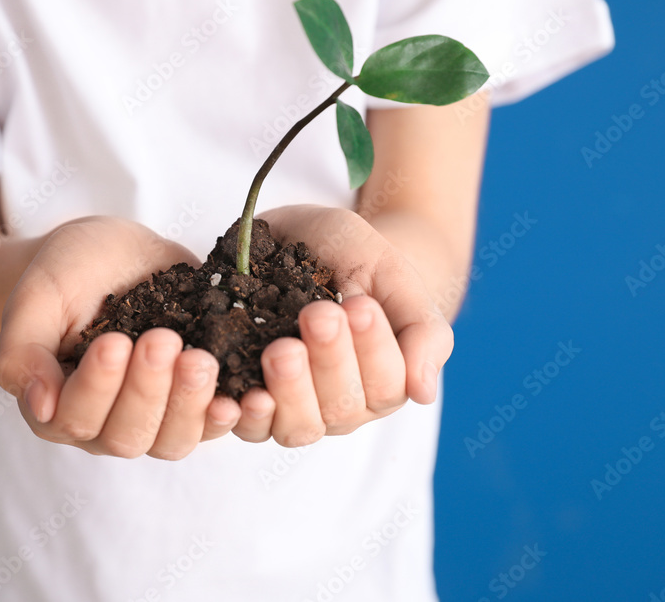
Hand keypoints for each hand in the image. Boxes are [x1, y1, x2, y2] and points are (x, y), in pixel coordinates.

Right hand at [0, 217, 240, 458]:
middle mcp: (105, 424)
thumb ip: (23, 351)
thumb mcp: (38, 296)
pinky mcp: (195, 401)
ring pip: (172, 440)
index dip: (98, 387)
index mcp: (56, 406)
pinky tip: (247, 396)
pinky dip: (228, 414)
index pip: (75, 418)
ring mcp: (154, 417)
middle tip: (162, 341)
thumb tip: (40, 406)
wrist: (114, 254)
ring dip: (189, 403)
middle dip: (147, 390)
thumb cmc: (68, 273)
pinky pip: (213, 424)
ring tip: (200, 359)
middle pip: (127, 436)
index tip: (115, 341)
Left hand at [231, 205, 453, 446]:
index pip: (386, 385)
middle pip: (340, 408)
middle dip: (330, 362)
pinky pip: (248, 427)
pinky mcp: (250, 402)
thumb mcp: (392, 275)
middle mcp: (341, 405)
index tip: (359, 305)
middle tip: (317, 316)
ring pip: (297, 426)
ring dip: (290, 391)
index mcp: (384, 381)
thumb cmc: (355, 257)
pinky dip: (245, 416)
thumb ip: (421, 329)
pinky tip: (241, 396)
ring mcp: (295, 408)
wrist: (301, 237)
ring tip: (281, 350)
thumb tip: (423, 392)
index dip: (373, 350)